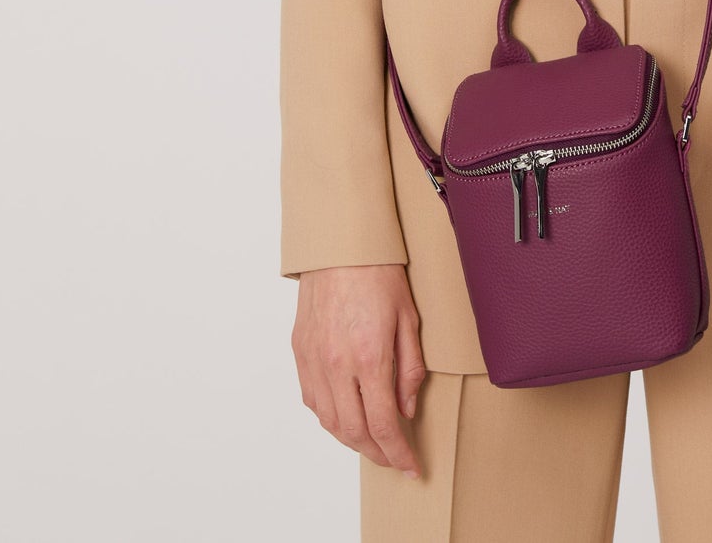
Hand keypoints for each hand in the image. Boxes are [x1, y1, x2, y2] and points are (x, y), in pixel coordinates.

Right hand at [291, 263, 427, 476]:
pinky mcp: (300, 352)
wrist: (340, 244)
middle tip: (396, 459)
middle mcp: (337, 365)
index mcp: (369, 358)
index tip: (411, 466)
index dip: (399, 453)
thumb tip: (406, 410)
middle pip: (355, 432)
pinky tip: (346, 416)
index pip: (383, 424)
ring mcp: (314, 360)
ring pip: (330, 422)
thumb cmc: (379, 273)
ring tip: (374, 443)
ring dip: (353, 441)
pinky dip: (330, 418)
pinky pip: (312, 400)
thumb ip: (410, 369)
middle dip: (378, 453)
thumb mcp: (409, 319)